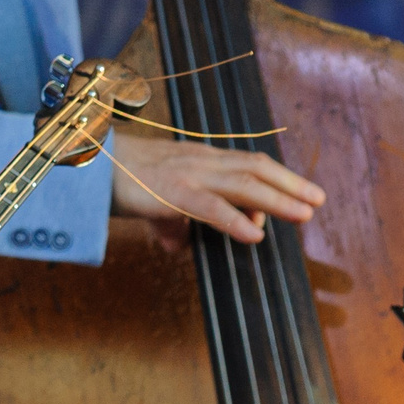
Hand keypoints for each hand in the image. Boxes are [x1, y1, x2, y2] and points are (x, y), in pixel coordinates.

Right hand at [108, 132, 322, 245]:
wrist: (86, 165)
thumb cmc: (116, 179)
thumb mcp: (152, 199)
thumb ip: (171, 221)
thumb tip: (178, 245)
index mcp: (197, 158)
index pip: (245, 164)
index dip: (276, 178)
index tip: (298, 195)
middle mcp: (199, 161)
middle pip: (255, 168)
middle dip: (290, 184)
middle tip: (318, 200)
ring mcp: (188, 175)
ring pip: (244, 184)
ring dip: (277, 199)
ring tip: (303, 214)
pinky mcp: (171, 193)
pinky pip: (210, 207)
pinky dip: (235, 220)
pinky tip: (255, 234)